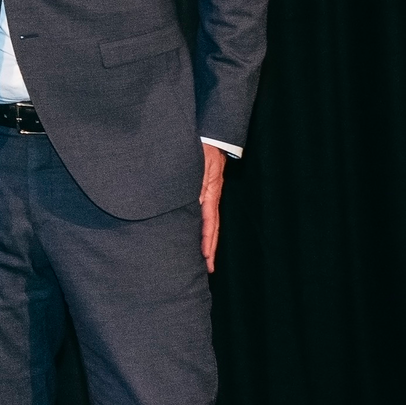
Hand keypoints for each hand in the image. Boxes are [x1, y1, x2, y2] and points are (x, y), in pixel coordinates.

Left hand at [199, 143, 226, 273]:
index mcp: (210, 194)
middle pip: (212, 228)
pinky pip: (204, 213)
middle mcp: (210, 197)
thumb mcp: (198, 166)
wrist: (211, 136)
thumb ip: (193, 184)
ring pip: (208, 222)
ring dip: (206, 240)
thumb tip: (193, 203)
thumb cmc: (203, 149)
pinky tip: (195, 234)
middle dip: (209, 248)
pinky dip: (202, 226)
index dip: (207, 241)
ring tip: (203, 258)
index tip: (205, 258)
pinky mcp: (204, 190)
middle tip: (208, 268)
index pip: (209, 223)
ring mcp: (208, 194)